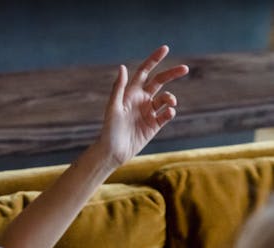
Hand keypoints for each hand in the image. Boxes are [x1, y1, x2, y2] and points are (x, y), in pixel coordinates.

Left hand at [99, 45, 187, 167]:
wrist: (113, 152)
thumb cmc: (109, 130)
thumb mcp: (113, 107)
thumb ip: (118, 88)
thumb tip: (122, 67)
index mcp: (131, 93)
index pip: (145, 72)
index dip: (154, 60)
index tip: (165, 48)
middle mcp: (141, 100)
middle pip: (160, 81)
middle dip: (172, 73)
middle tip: (185, 68)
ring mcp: (148, 113)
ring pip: (165, 99)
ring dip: (171, 98)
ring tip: (171, 103)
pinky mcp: (154, 126)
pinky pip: (166, 115)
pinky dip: (170, 112)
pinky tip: (169, 112)